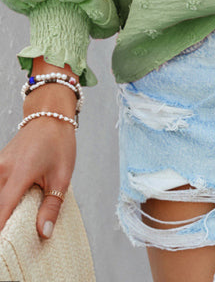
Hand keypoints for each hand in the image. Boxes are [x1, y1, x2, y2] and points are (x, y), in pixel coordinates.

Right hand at [0, 59, 78, 238]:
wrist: (50, 114)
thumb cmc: (59, 142)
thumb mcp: (62, 177)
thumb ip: (51, 206)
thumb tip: (43, 233)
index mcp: (19, 174)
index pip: (2, 212)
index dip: (1, 232)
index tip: (3, 248)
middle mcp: (2, 169)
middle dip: (1, 222)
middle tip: (11, 238)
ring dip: (2, 208)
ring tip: (11, 222)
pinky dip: (1, 197)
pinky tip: (9, 206)